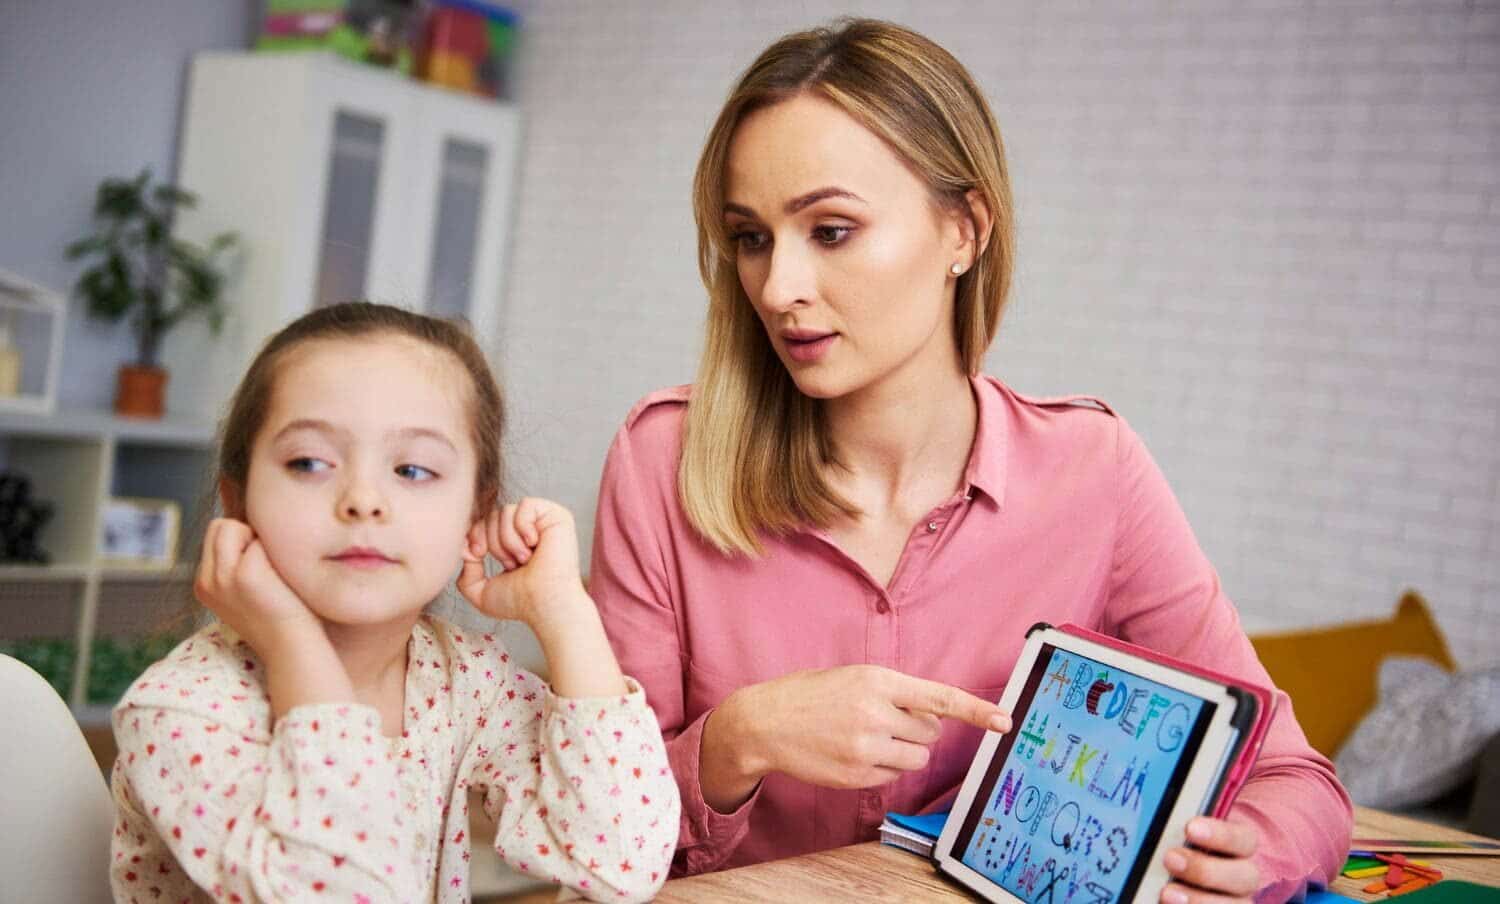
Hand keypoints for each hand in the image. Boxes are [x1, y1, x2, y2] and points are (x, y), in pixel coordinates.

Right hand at [194, 517, 322, 659]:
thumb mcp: (246, 590)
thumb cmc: (280, 615)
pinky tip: (284, 578)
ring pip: (231, 526)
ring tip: (272, 568)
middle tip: (268, 565)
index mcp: (204, 585)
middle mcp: (207, 580)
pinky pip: (261, 539)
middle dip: (245, 534)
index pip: (214, 536)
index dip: (242, 541)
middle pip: (218, 526)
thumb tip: (251, 528)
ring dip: (256, 539)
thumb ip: (237, 563)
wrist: (292, 648)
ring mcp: (223, 577)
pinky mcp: (245, 574)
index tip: (262, 569)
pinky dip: (277, 551)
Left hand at [457, 498, 584, 625]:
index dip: (474, 534)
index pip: (483, 522)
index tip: (477, 554)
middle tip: (511, 564)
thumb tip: (466, 548)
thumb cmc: (519, 602)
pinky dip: (523, 526)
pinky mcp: (556, 515)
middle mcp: (528, 530)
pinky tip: (534, 544)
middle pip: (492, 515)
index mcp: (512, 543)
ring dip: (508, 540)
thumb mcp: (480, 591)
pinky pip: (525, 505)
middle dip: (493, 542)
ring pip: (506, 511)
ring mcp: (542, 522)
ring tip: (525, 559)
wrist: (544, 603)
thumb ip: (465, 573)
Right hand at [704, 665, 1010, 805]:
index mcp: (876, 680)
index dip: (976, 711)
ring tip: (870, 737)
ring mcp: (865, 747)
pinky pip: (892, 775)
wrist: (763, 722)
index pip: (939, 697)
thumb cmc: (809, 695)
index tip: (1004, 721)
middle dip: (919, 729)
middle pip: (931, 732)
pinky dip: (882, 767)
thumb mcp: (852, 677)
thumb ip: (894, 692)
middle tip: (887, 721)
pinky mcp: (857, 775)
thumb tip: (934, 714)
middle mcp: (875, 713)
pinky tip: (853, 753)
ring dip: (904, 750)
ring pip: (916, 758)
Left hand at [1160, 817, 1259, 903]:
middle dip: (1205, 869)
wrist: (1169, 885)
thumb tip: (1166, 812)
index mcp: (1238, 848)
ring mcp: (1233, 902)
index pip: (1245, 839)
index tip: (1190, 828)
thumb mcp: (1179, 831)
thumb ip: (1180, 825)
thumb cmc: (1175, 847)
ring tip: (1166, 894)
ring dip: (1198, 900)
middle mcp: (1242, 877)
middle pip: (1244, 877)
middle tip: (1170, 859)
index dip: (1221, 834)